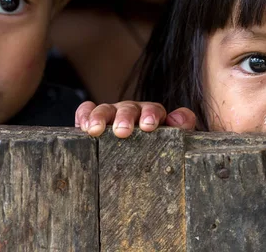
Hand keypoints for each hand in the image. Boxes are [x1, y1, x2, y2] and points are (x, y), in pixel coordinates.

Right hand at [75, 101, 196, 137]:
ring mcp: (112, 114)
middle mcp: (132, 111)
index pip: (154, 110)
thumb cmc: (159, 147)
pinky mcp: (94, 120)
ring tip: (94, 130)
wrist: (141, 157)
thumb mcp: (176, 138)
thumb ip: (183, 125)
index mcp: (153, 115)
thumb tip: (177, 118)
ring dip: (100, 117)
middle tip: (122, 131)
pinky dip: (84, 114)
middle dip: (125, 118)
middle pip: (128, 108)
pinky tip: (81, 125)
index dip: (151, 115)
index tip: (148, 126)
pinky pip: (87, 111)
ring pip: (106, 109)